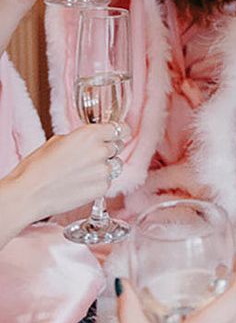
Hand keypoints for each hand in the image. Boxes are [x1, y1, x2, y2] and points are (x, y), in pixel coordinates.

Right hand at [0, 122, 126, 222]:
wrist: (28, 194)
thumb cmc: (36, 167)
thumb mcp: (57, 141)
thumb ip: (81, 138)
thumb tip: (90, 140)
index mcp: (90, 134)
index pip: (121, 128)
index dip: (118, 132)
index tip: (116, 135)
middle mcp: (101, 150)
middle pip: (118, 146)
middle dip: (106, 150)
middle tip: (88, 158)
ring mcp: (103, 171)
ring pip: (115, 164)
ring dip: (104, 166)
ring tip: (83, 172)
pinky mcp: (102, 188)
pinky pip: (108, 181)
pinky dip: (98, 182)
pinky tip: (81, 184)